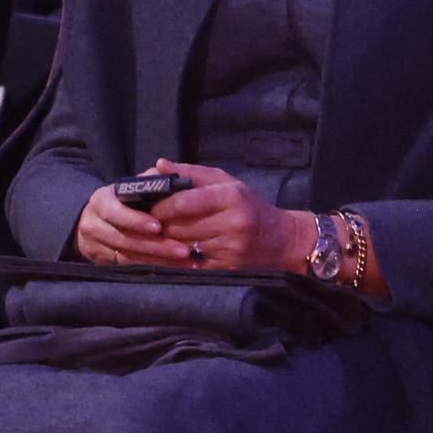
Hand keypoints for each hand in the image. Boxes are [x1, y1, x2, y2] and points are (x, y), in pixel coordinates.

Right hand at [75, 170, 194, 265]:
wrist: (97, 220)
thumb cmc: (125, 198)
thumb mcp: (134, 185)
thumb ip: (150, 178)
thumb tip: (164, 166)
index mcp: (101, 201)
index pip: (114, 212)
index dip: (135, 220)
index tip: (158, 227)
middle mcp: (94, 223)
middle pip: (124, 238)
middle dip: (155, 245)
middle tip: (183, 250)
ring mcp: (96, 244)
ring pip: (129, 255)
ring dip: (159, 259)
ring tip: (186, 260)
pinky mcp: (104, 261)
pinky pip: (131, 266)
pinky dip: (155, 266)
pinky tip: (177, 267)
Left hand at [138, 158, 306, 270]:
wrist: (281, 239)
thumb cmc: (248, 206)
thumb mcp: (226, 182)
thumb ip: (191, 173)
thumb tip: (159, 165)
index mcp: (231, 196)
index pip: (183, 202)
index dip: (161, 206)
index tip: (152, 207)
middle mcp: (232, 222)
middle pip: (178, 226)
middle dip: (162, 225)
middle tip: (154, 222)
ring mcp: (230, 247)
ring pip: (181, 245)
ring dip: (169, 241)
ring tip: (168, 234)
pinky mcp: (225, 267)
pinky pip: (189, 264)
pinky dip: (180, 258)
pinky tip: (181, 251)